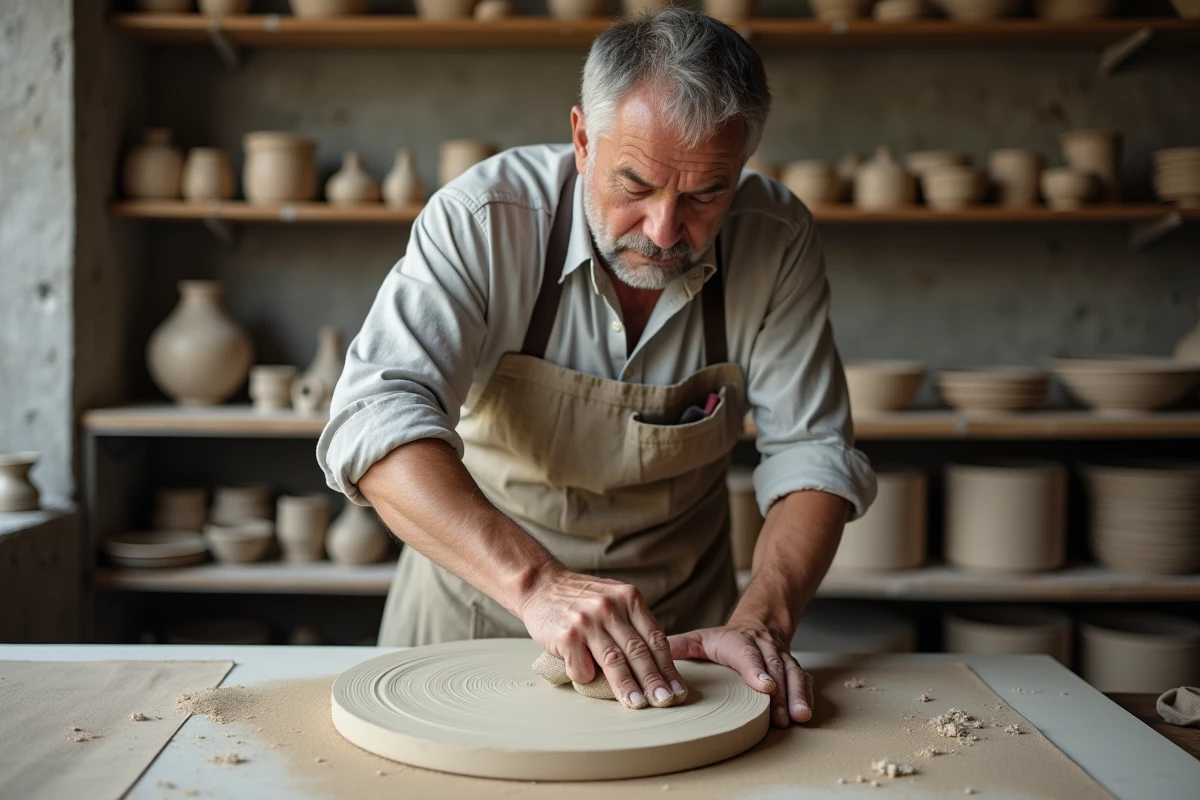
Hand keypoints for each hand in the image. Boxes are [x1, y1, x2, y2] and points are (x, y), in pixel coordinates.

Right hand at [519, 565, 687, 709]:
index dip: (668, 668)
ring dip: (628, 688)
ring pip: (615, 662)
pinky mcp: (567, 636)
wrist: (540, 584)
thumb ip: (633, 624)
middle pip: (639, 652)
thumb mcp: (614, 599)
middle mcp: (610, 608)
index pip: (656, 639)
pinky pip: (583, 668)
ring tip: (638, 705)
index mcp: (629, 598)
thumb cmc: (580, 598)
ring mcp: (588, 621)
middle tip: (665, 702)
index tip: (677, 689)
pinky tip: (586, 678)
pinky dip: (587, 678)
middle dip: (654, 682)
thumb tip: (658, 664)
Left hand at [669, 619, 812, 727]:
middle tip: (781, 716)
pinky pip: (803, 680)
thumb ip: (679, 647)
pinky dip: (806, 696)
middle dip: (781, 693)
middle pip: (775, 669)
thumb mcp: (700, 639)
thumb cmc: (725, 640)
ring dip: (796, 696)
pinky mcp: (793, 669)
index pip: (747, 655)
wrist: (760, 623)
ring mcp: (781, 659)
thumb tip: (652, 655)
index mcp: (738, 642)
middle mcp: (763, 649)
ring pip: (792, 675)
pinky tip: (806, 712)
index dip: (756, 671)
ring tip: (798, 717)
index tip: (764, 686)